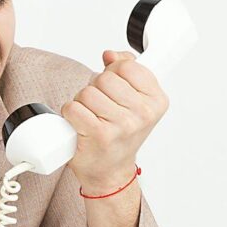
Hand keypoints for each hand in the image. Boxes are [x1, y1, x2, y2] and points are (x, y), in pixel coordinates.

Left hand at [61, 50, 167, 193]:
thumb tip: (110, 55)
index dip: (114, 72)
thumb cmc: (120, 135)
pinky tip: (80, 124)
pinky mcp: (99, 135)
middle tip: (100, 107)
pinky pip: (73, 108)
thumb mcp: (134, 101)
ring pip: (87, 92)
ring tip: (91, 117)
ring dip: (82, 102)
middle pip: (104, 78)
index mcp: (156, 101)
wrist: (110, 171)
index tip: (116, 87)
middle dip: (96, 88)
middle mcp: (142, 114)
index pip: (127, 66)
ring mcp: (122, 125)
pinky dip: (70, 114)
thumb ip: (126, 70)